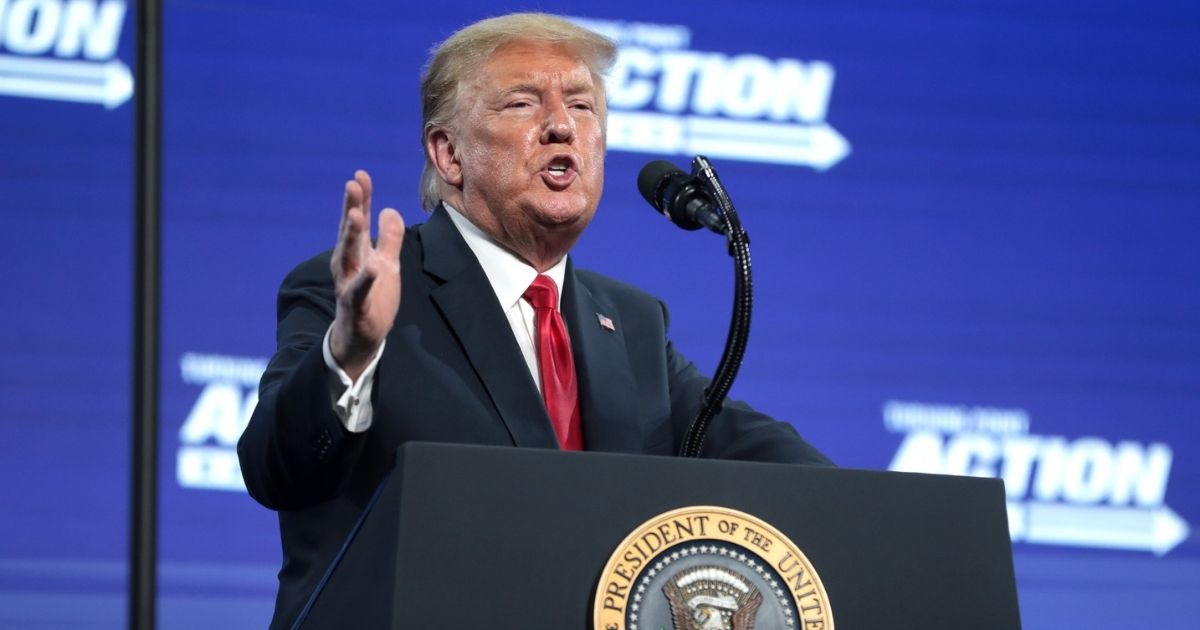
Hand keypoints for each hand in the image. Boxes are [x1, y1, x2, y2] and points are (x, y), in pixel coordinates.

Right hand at [329, 170, 404, 380]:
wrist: (362, 336)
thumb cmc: (374, 298)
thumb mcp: (387, 264)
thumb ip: (390, 238)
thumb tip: (390, 209)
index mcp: (357, 252)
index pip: (358, 220)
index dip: (360, 198)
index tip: (361, 174)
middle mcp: (348, 263)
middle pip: (350, 231)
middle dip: (351, 207)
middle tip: (353, 184)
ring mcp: (350, 283)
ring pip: (349, 256)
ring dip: (352, 235)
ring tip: (357, 214)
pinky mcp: (356, 304)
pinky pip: (360, 290)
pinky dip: (366, 279)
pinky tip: (374, 268)